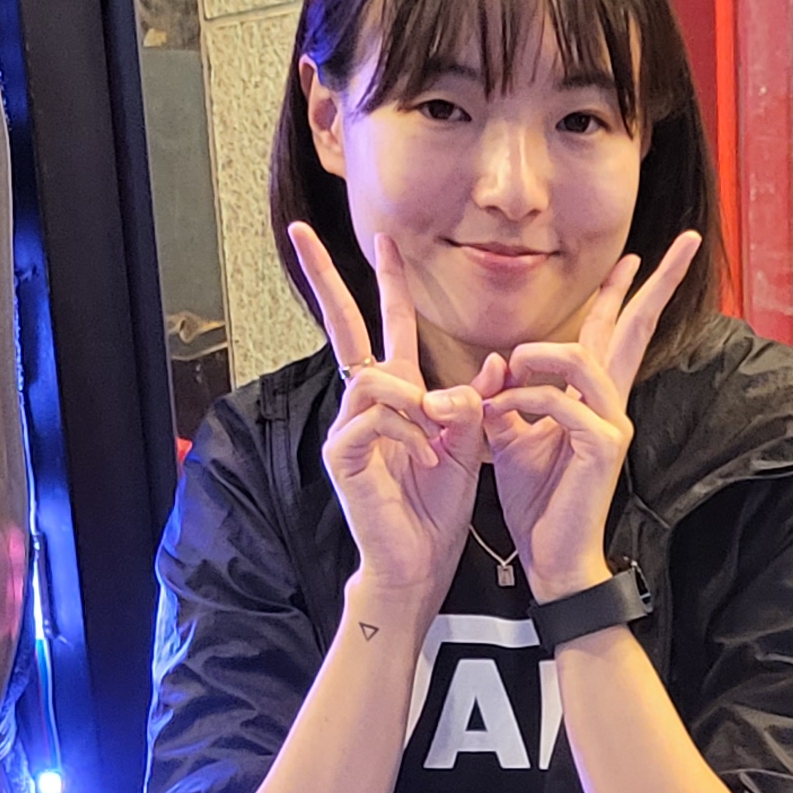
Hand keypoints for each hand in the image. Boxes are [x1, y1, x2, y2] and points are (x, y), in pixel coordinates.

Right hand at [292, 218, 490, 624]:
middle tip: (300, 231)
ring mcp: (346, 426)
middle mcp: (366, 403)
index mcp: (398, 395)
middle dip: (324, 278)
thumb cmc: (439, 507)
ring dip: (414, 401)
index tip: (386, 240)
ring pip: (376, 376)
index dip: (388, 283)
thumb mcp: (469, 445)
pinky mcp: (339, 452)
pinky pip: (373, 416)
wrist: (421, 561)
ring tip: (436, 438)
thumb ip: (474, 403)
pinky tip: (420, 457)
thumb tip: (492, 362)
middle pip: (343, 327)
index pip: (388, 326)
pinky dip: (406, 432)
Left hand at [486, 231, 700, 596]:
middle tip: (686, 243)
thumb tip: (497, 363)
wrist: (551, 559)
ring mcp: (612, 423)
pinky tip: (499, 413)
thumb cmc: (536, 502)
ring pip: (582, 357)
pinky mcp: (603, 445)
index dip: (625, 293)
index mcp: (594, 399)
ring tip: (508, 370)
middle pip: (636, 328)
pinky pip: (560, 401)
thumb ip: (507, 398)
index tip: (637, 256)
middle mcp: (612, 404)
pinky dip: (523, 400)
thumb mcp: (510, 437)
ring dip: (536, 356)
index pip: (616, 333)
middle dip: (657, 283)